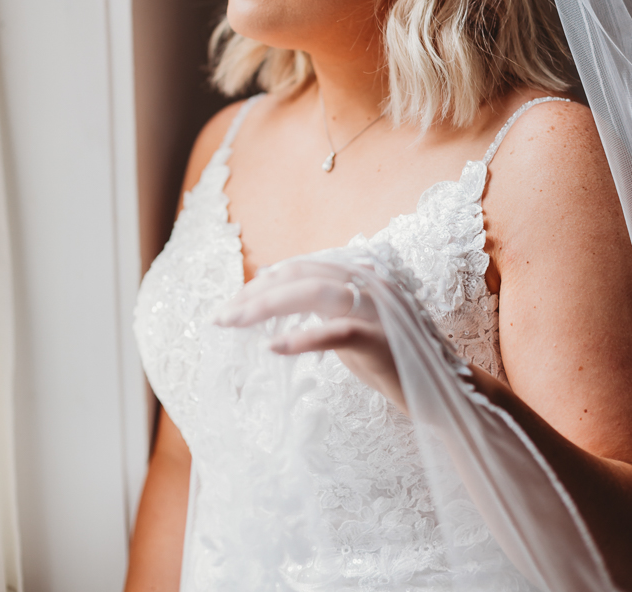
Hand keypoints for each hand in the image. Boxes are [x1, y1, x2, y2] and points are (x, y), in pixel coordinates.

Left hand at [213, 259, 407, 411]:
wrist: (442, 393)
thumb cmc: (392, 362)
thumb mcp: (350, 328)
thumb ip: (322, 310)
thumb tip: (276, 301)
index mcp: (358, 277)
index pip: (300, 269)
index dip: (262, 283)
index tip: (232, 303)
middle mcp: (368, 284)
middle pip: (300, 276)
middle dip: (254, 294)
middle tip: (220, 316)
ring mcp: (377, 309)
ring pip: (314, 294)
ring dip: (268, 307)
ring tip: (234, 323)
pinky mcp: (383, 339)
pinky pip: (337, 332)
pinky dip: (303, 338)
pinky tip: (273, 347)